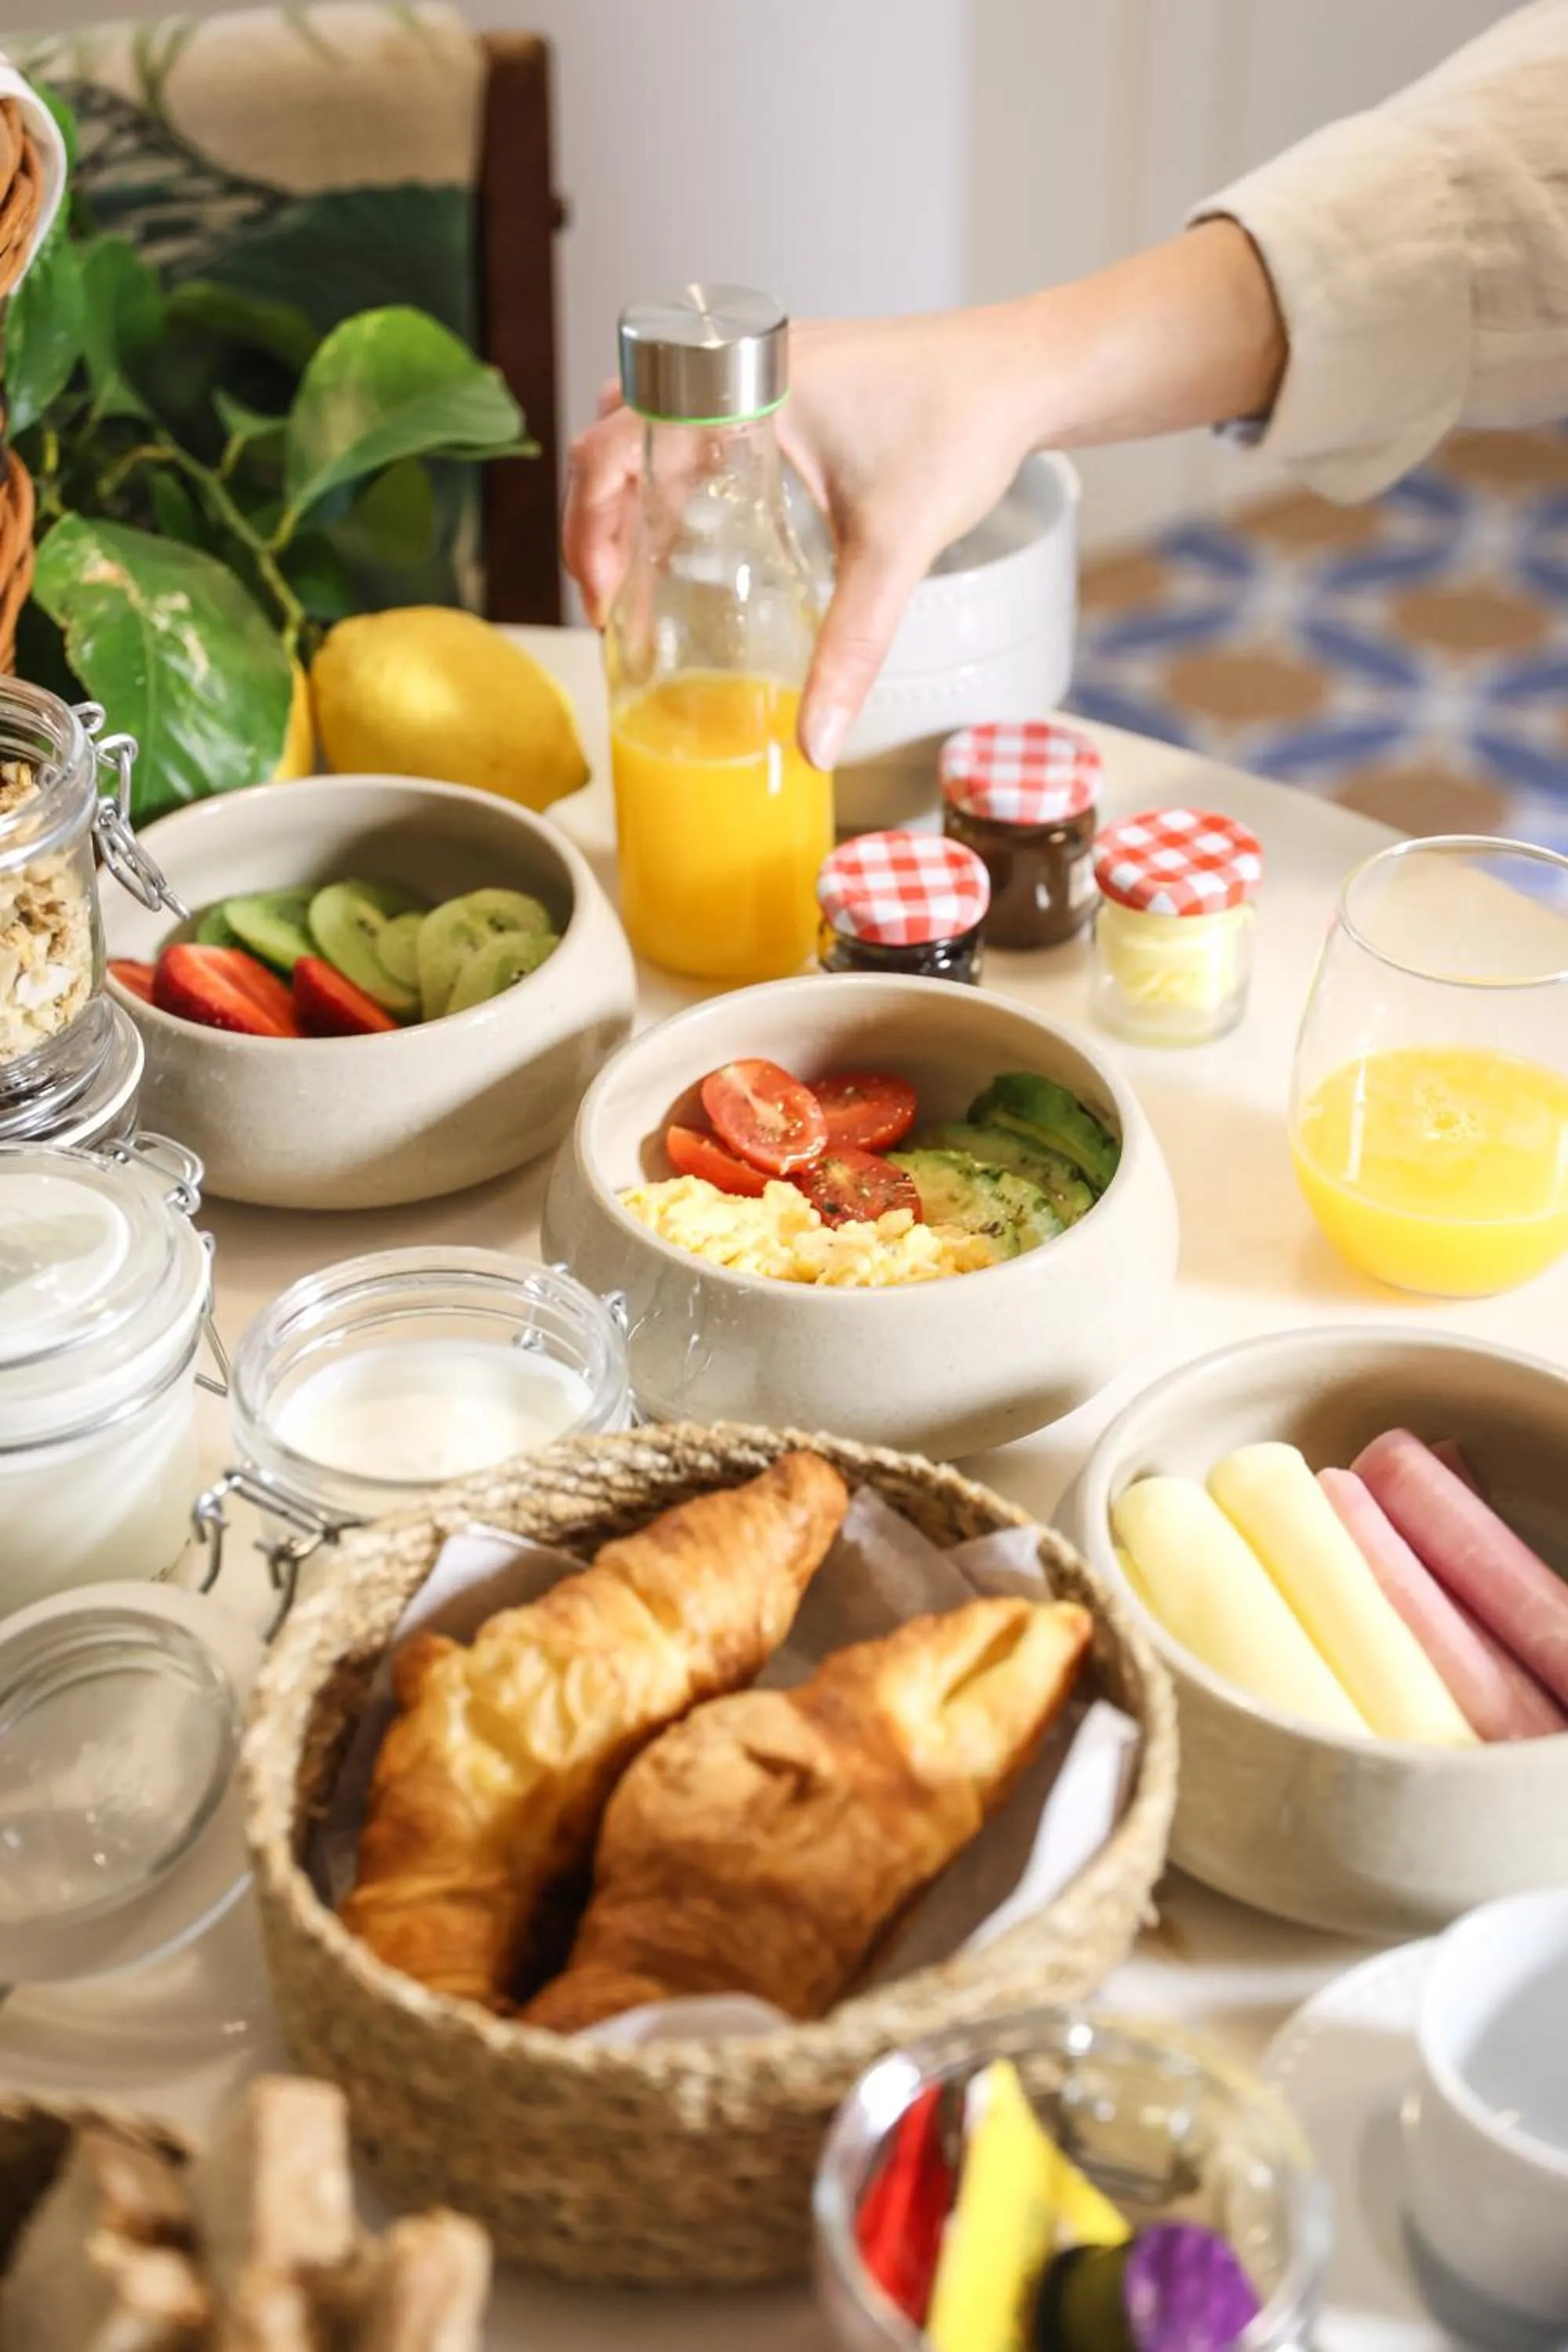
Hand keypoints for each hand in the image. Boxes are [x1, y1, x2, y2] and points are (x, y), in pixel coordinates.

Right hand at [564, 306, 1039, 770]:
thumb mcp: (894, 552)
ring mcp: (762, 365)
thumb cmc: (965, 428)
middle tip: (612, 598)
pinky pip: (701, 414)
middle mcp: (740, 364)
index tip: (604, 600)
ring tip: (640, 564)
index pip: (616, 447)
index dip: (591, 528)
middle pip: (618, 434)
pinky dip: (678, 467)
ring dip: (633, 487)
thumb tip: (814, 738)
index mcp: (743, 388)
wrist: (1027, 371)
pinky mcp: (790, 379)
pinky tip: (699, 525)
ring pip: (654, 419)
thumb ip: (850, 650)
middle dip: (601, 518)